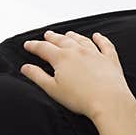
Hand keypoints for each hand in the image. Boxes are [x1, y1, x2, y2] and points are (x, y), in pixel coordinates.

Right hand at [20, 30, 135, 119]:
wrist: (109, 101)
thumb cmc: (81, 98)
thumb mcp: (52, 89)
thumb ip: (37, 76)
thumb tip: (26, 68)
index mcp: (62, 58)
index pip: (43, 48)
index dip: (34, 46)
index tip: (28, 45)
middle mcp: (78, 51)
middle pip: (62, 40)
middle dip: (52, 37)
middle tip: (47, 35)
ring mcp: (95, 53)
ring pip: (81, 39)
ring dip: (73, 36)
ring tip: (67, 33)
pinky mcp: (109, 59)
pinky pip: (104, 44)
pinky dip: (100, 39)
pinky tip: (97, 36)